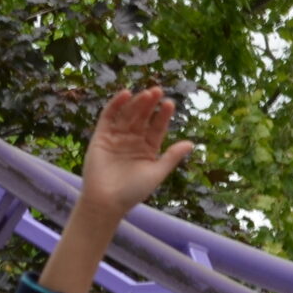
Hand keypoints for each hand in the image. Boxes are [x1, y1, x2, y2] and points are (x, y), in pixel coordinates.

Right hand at [78, 88, 194, 216]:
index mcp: (148, 148)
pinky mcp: (101, 136)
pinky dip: (115, 105)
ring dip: (136, 103)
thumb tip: (191, 143)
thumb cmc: (133, 191)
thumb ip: (171, 157)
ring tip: (146, 94)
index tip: (169, 104)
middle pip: (143, 117)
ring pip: (128, 114)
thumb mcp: (157, 173)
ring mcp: (117, 137)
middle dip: (150, 105)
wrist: (106, 202)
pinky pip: (108, 117)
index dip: (163, 116)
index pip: (157, 127)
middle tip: (158, 91)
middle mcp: (133, 140)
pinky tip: (125, 94)